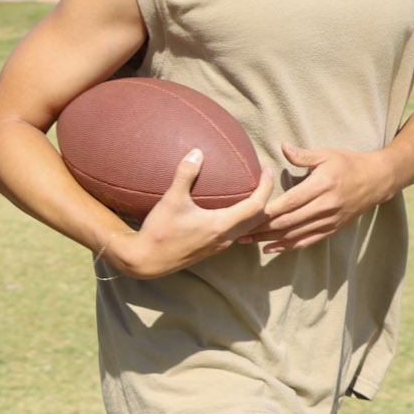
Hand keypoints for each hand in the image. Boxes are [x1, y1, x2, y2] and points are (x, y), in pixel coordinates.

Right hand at [108, 153, 271, 278]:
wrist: (146, 261)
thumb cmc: (159, 232)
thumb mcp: (171, 200)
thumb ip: (185, 174)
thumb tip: (197, 152)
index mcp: (221, 225)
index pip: (255, 205)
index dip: (265, 187)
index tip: (267, 171)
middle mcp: (224, 238)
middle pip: (258, 218)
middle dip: (265, 198)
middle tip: (264, 180)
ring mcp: (218, 246)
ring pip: (248, 228)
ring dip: (255, 211)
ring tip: (252, 193)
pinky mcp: (210, 249)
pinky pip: (236, 233)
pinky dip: (242, 220)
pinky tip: (232, 211)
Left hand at [239, 143, 398, 251]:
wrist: (378, 180)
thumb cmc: (349, 163)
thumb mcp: (327, 154)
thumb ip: (303, 155)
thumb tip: (282, 146)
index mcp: (322, 185)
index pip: (289, 202)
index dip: (267, 210)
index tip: (247, 213)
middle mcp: (326, 206)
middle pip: (288, 221)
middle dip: (261, 228)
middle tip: (238, 231)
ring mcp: (330, 220)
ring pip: (295, 234)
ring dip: (269, 239)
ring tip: (247, 241)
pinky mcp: (333, 229)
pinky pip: (307, 241)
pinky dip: (287, 247)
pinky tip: (270, 249)